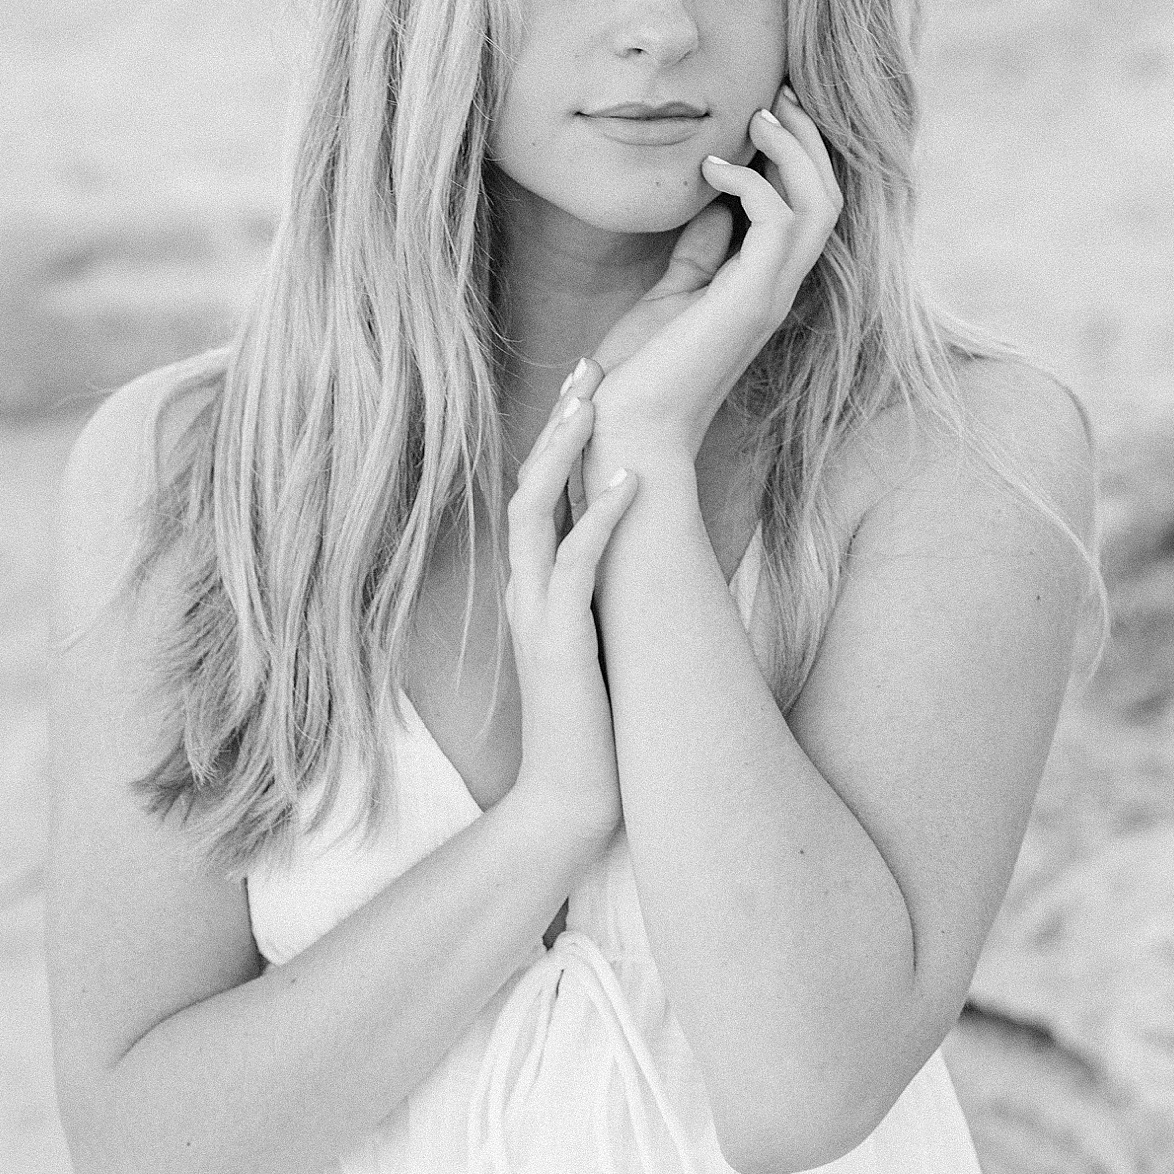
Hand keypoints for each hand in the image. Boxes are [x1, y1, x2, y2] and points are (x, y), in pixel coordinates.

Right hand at [504, 369, 638, 852]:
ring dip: (563, 453)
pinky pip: (572, 565)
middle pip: (526, 485)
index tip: (590, 389)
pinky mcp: (558, 642)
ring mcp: (535, 615)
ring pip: (533, 511)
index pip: (537, 495)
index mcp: (534, 589)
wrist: (572, 806)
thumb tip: (649, 558)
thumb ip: (610, 600)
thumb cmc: (599, 731)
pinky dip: (599, 519)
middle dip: (556, 425)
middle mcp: (524, 592)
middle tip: (588, 367)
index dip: (559, 440)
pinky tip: (630, 482)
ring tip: (595, 402)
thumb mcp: (606, 645)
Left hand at [582, 85, 842, 482]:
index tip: (768, 112)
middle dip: (808, 141)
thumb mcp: (671, 294)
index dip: (798, 158)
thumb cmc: (641, 373)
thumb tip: (711, 207)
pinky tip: (713, 167)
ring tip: (756, 116)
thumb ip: (699, 254)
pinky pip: (780, 223)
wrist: (628, 429)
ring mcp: (769, 297)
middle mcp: (778, 291)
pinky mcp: (749, 302)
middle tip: (777, 95)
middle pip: (829, 200)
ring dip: (793, 152)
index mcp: (763, 289)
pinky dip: (754, 183)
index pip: (807, 212)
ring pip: (820, 206)